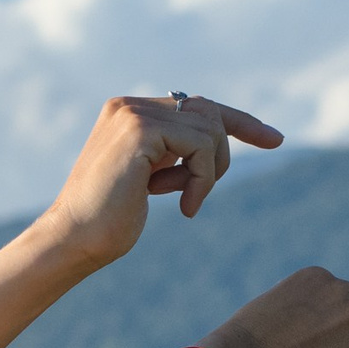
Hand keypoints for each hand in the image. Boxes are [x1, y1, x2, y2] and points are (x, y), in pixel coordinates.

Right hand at [33, 95, 283, 272]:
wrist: (73, 241)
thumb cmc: (108, 221)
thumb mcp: (148, 177)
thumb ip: (172, 153)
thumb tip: (211, 143)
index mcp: (128, 112)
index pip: (197, 106)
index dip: (240, 122)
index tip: (275, 140)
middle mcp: (129, 105)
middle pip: (210, 113)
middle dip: (220, 157)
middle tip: (197, 196)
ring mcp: (133, 114)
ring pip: (210, 129)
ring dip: (208, 173)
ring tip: (186, 203)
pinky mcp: (139, 130)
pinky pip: (201, 144)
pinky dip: (202, 179)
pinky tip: (183, 207)